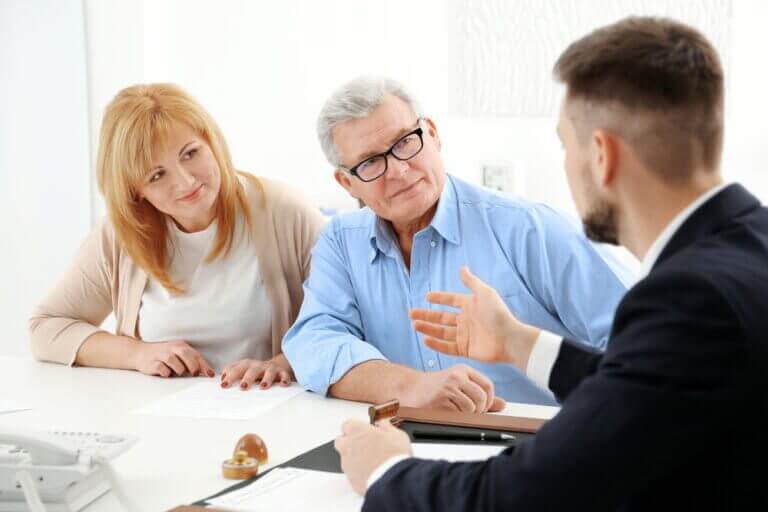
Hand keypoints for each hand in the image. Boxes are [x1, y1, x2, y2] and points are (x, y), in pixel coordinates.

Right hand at [133, 340, 214, 377]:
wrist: (140, 352)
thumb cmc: (163, 355)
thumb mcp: (178, 354)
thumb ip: (191, 361)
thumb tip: (207, 372)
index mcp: (180, 345)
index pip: (196, 355)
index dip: (204, 366)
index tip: (210, 375)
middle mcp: (172, 348)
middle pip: (186, 356)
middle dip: (193, 367)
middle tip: (194, 374)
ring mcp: (162, 355)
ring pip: (175, 363)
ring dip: (179, 370)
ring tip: (177, 372)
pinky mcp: (153, 363)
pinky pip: (163, 369)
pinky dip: (166, 373)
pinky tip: (166, 373)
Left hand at [220, 354, 293, 389]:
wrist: (274, 366)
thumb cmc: (254, 372)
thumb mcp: (242, 370)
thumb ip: (231, 374)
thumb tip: (222, 381)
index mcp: (246, 365)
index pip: (236, 369)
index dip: (230, 376)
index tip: (224, 385)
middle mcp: (258, 365)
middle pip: (252, 370)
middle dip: (247, 378)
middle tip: (243, 387)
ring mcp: (270, 368)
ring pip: (268, 372)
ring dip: (266, 379)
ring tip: (263, 386)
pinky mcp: (281, 372)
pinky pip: (284, 375)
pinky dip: (284, 379)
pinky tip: (283, 384)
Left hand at [334, 420, 411, 494]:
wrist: (393, 479)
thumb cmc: (393, 455)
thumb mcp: (396, 434)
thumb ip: (386, 427)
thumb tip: (383, 423)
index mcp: (357, 430)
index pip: (348, 424)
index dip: (357, 427)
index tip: (365, 430)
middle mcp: (348, 445)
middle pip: (341, 440)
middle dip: (350, 442)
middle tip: (365, 444)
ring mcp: (347, 463)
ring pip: (345, 458)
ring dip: (354, 458)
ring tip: (371, 461)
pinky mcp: (350, 478)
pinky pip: (351, 473)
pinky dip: (358, 472)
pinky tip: (371, 472)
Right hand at [401, 364, 504, 412]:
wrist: (411, 388)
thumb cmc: (436, 388)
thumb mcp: (460, 385)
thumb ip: (481, 394)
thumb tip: (502, 404)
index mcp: (464, 370)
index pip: (487, 385)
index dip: (489, 400)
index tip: (484, 407)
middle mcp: (457, 375)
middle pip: (482, 397)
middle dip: (480, 410)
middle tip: (472, 413)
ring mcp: (448, 386)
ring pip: (472, 407)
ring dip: (468, 415)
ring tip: (458, 412)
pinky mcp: (441, 398)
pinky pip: (459, 412)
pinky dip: (457, 416)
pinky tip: (449, 412)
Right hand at [410, 266, 540, 370]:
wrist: (509, 339)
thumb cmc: (498, 314)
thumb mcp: (485, 293)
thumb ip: (471, 282)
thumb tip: (462, 267)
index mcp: (470, 306)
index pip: (451, 300)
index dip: (439, 298)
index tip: (427, 296)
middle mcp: (466, 320)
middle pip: (442, 317)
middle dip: (426, 315)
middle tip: (411, 313)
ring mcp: (465, 335)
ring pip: (441, 332)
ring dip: (428, 328)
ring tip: (415, 325)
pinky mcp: (465, 349)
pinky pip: (447, 347)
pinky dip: (436, 344)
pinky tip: (425, 340)